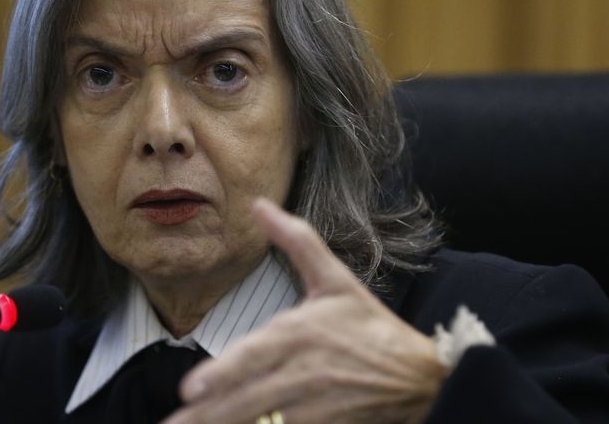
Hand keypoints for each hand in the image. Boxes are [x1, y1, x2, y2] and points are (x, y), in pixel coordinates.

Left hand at [164, 198, 447, 423]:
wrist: (417, 374)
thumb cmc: (370, 325)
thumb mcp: (335, 278)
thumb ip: (295, 240)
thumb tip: (259, 206)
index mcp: (302, 332)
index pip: (257, 356)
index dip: (224, 374)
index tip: (191, 389)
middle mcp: (304, 372)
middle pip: (248, 398)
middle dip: (208, 414)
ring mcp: (313, 407)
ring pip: (260, 421)